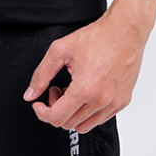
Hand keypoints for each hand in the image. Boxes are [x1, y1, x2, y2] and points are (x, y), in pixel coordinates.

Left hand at [22, 10, 147, 132]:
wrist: (125, 30)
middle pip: (70, 124)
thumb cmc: (98, 37)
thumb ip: (41, 74)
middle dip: (57, 108)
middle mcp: (101, 100)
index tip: (39, 104)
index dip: (42, 113)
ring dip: (73, 112)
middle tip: (57, 89)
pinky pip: (101, 118)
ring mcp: (114, 103)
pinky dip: (89, 111)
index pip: (57, 118)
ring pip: (85, 125)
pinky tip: (86, 91)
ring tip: (72, 90)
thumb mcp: (60, 50)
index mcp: (85, 89)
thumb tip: (30, 94)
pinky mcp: (123, 102)